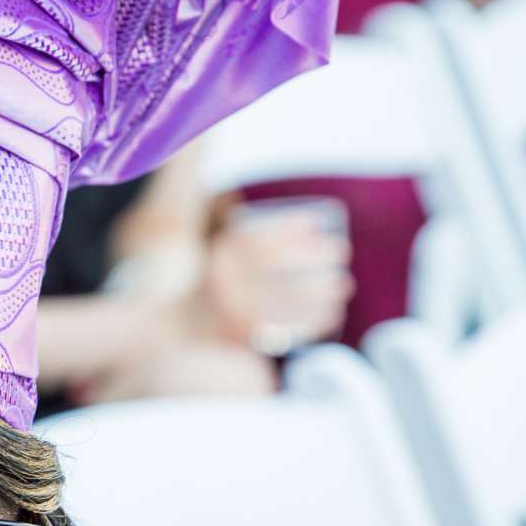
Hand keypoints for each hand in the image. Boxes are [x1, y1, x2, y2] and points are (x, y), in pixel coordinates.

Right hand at [194, 206, 352, 356]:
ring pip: (287, 302)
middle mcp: (223, 286)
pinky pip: (285, 333)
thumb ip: (239, 220)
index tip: (320, 225)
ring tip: (345, 284)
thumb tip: (260, 184)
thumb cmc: (213, 280)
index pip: (259, 238)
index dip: (292, 229)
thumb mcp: (219, 247)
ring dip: (323, 292)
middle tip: (341, 252)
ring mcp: (233, 316)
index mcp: (218, 257)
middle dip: (316, 258)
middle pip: (278, 269)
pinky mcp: (244, 341)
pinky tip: (334, 314)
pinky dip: (313, 323)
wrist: (180, 329)